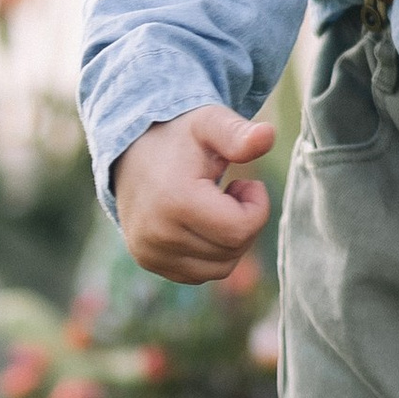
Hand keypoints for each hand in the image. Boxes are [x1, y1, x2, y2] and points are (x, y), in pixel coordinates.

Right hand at [113, 104, 276, 285]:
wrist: (130, 151)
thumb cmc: (179, 136)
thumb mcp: (209, 123)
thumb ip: (238, 133)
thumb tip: (269, 135)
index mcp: (175, 201)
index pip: (240, 229)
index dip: (257, 207)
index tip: (245, 183)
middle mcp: (157, 234)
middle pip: (232, 250)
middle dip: (244, 221)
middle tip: (231, 191)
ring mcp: (150, 252)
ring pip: (219, 268)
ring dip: (230, 240)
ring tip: (216, 206)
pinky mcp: (148, 261)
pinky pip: (199, 273)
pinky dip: (211, 253)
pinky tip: (201, 222)